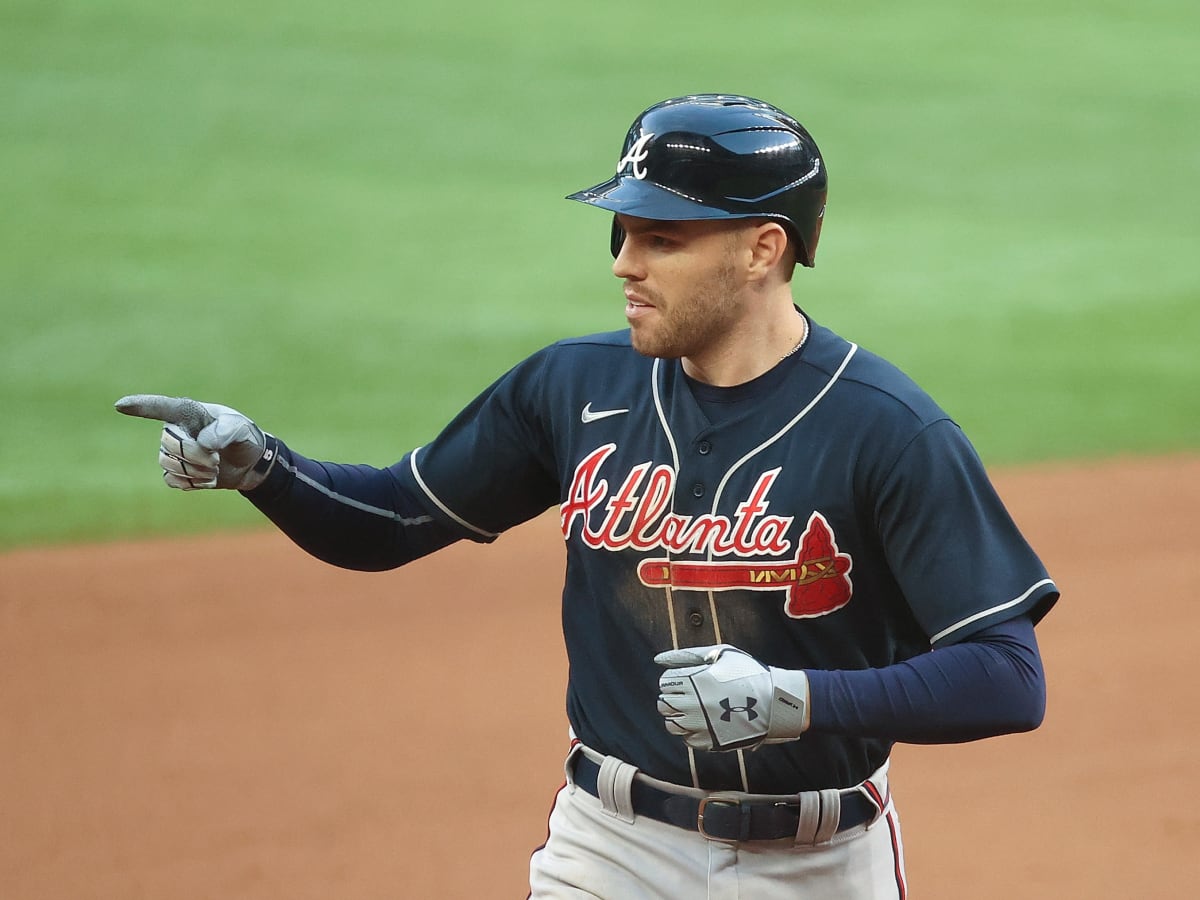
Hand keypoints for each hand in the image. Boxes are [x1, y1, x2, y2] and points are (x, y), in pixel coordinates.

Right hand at [115, 394, 276, 490]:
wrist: (249, 463)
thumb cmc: (243, 437)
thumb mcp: (241, 428)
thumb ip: (225, 431)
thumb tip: (202, 442)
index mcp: (188, 413)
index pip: (161, 407)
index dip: (141, 406)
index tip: (120, 405)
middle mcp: (175, 430)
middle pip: (169, 444)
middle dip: (196, 456)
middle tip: (217, 459)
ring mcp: (172, 452)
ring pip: (169, 464)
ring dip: (196, 471)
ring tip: (215, 467)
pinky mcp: (175, 472)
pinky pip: (171, 480)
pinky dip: (192, 483)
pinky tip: (206, 478)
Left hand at [654, 644, 809, 751]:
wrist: (775, 701)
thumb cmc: (748, 673)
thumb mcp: (720, 654)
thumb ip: (687, 655)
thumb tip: (658, 659)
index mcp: (695, 680)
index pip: (665, 683)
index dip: (672, 681)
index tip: (684, 681)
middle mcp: (694, 704)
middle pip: (664, 705)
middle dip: (672, 699)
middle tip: (688, 696)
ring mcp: (701, 725)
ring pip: (671, 725)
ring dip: (678, 717)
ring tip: (693, 711)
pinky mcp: (710, 741)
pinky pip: (687, 740)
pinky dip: (690, 732)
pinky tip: (703, 722)